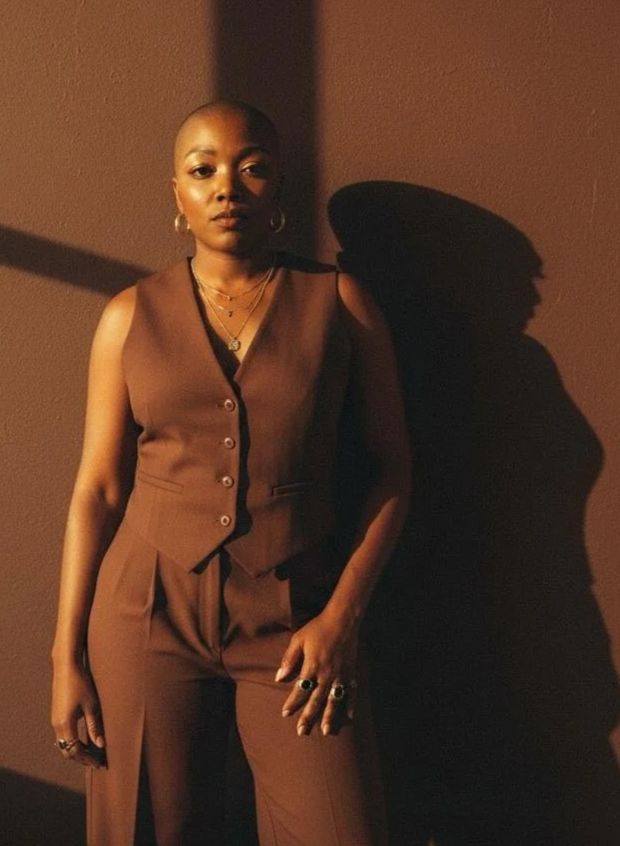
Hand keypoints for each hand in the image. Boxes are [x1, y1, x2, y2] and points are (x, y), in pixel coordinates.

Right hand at [51, 662, 105, 768]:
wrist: (66, 666)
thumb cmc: (81, 684)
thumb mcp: (91, 706)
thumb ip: (94, 727)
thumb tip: (101, 745)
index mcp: (65, 725)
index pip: (75, 751)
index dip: (87, 760)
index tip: (99, 764)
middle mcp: (56, 725)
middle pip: (67, 751)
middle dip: (82, 758)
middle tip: (97, 761)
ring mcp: (55, 720)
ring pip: (64, 743)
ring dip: (77, 750)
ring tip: (93, 752)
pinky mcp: (56, 714)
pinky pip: (63, 735)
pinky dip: (73, 741)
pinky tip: (85, 739)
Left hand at [275, 608, 359, 735]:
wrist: (342, 620)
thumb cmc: (318, 628)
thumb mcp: (298, 639)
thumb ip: (289, 659)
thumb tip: (279, 678)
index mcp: (312, 666)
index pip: (300, 689)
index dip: (292, 702)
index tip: (285, 714)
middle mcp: (327, 673)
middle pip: (316, 699)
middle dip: (308, 716)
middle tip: (302, 732)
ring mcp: (340, 674)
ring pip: (334, 699)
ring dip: (329, 716)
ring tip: (326, 731)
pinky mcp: (351, 671)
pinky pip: (352, 691)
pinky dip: (351, 703)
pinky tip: (350, 716)